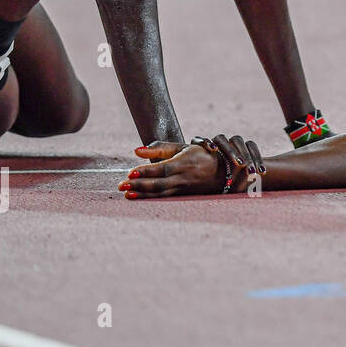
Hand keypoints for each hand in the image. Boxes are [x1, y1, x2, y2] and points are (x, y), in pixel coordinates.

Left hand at [119, 135, 263, 198]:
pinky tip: (137, 198)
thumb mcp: (182, 147)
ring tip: (126, 194)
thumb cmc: (200, 156)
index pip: (163, 168)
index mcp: (184, 162)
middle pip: (160, 183)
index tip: (130, 173)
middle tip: (121, 186)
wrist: (224, 172)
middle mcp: (184, 177)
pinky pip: (165, 198)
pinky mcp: (183, 196)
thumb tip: (136, 150)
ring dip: (143, 194)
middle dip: (140, 185)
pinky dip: (150, 199)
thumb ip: (159, 148)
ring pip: (161, 193)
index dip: (147, 171)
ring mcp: (184, 188)